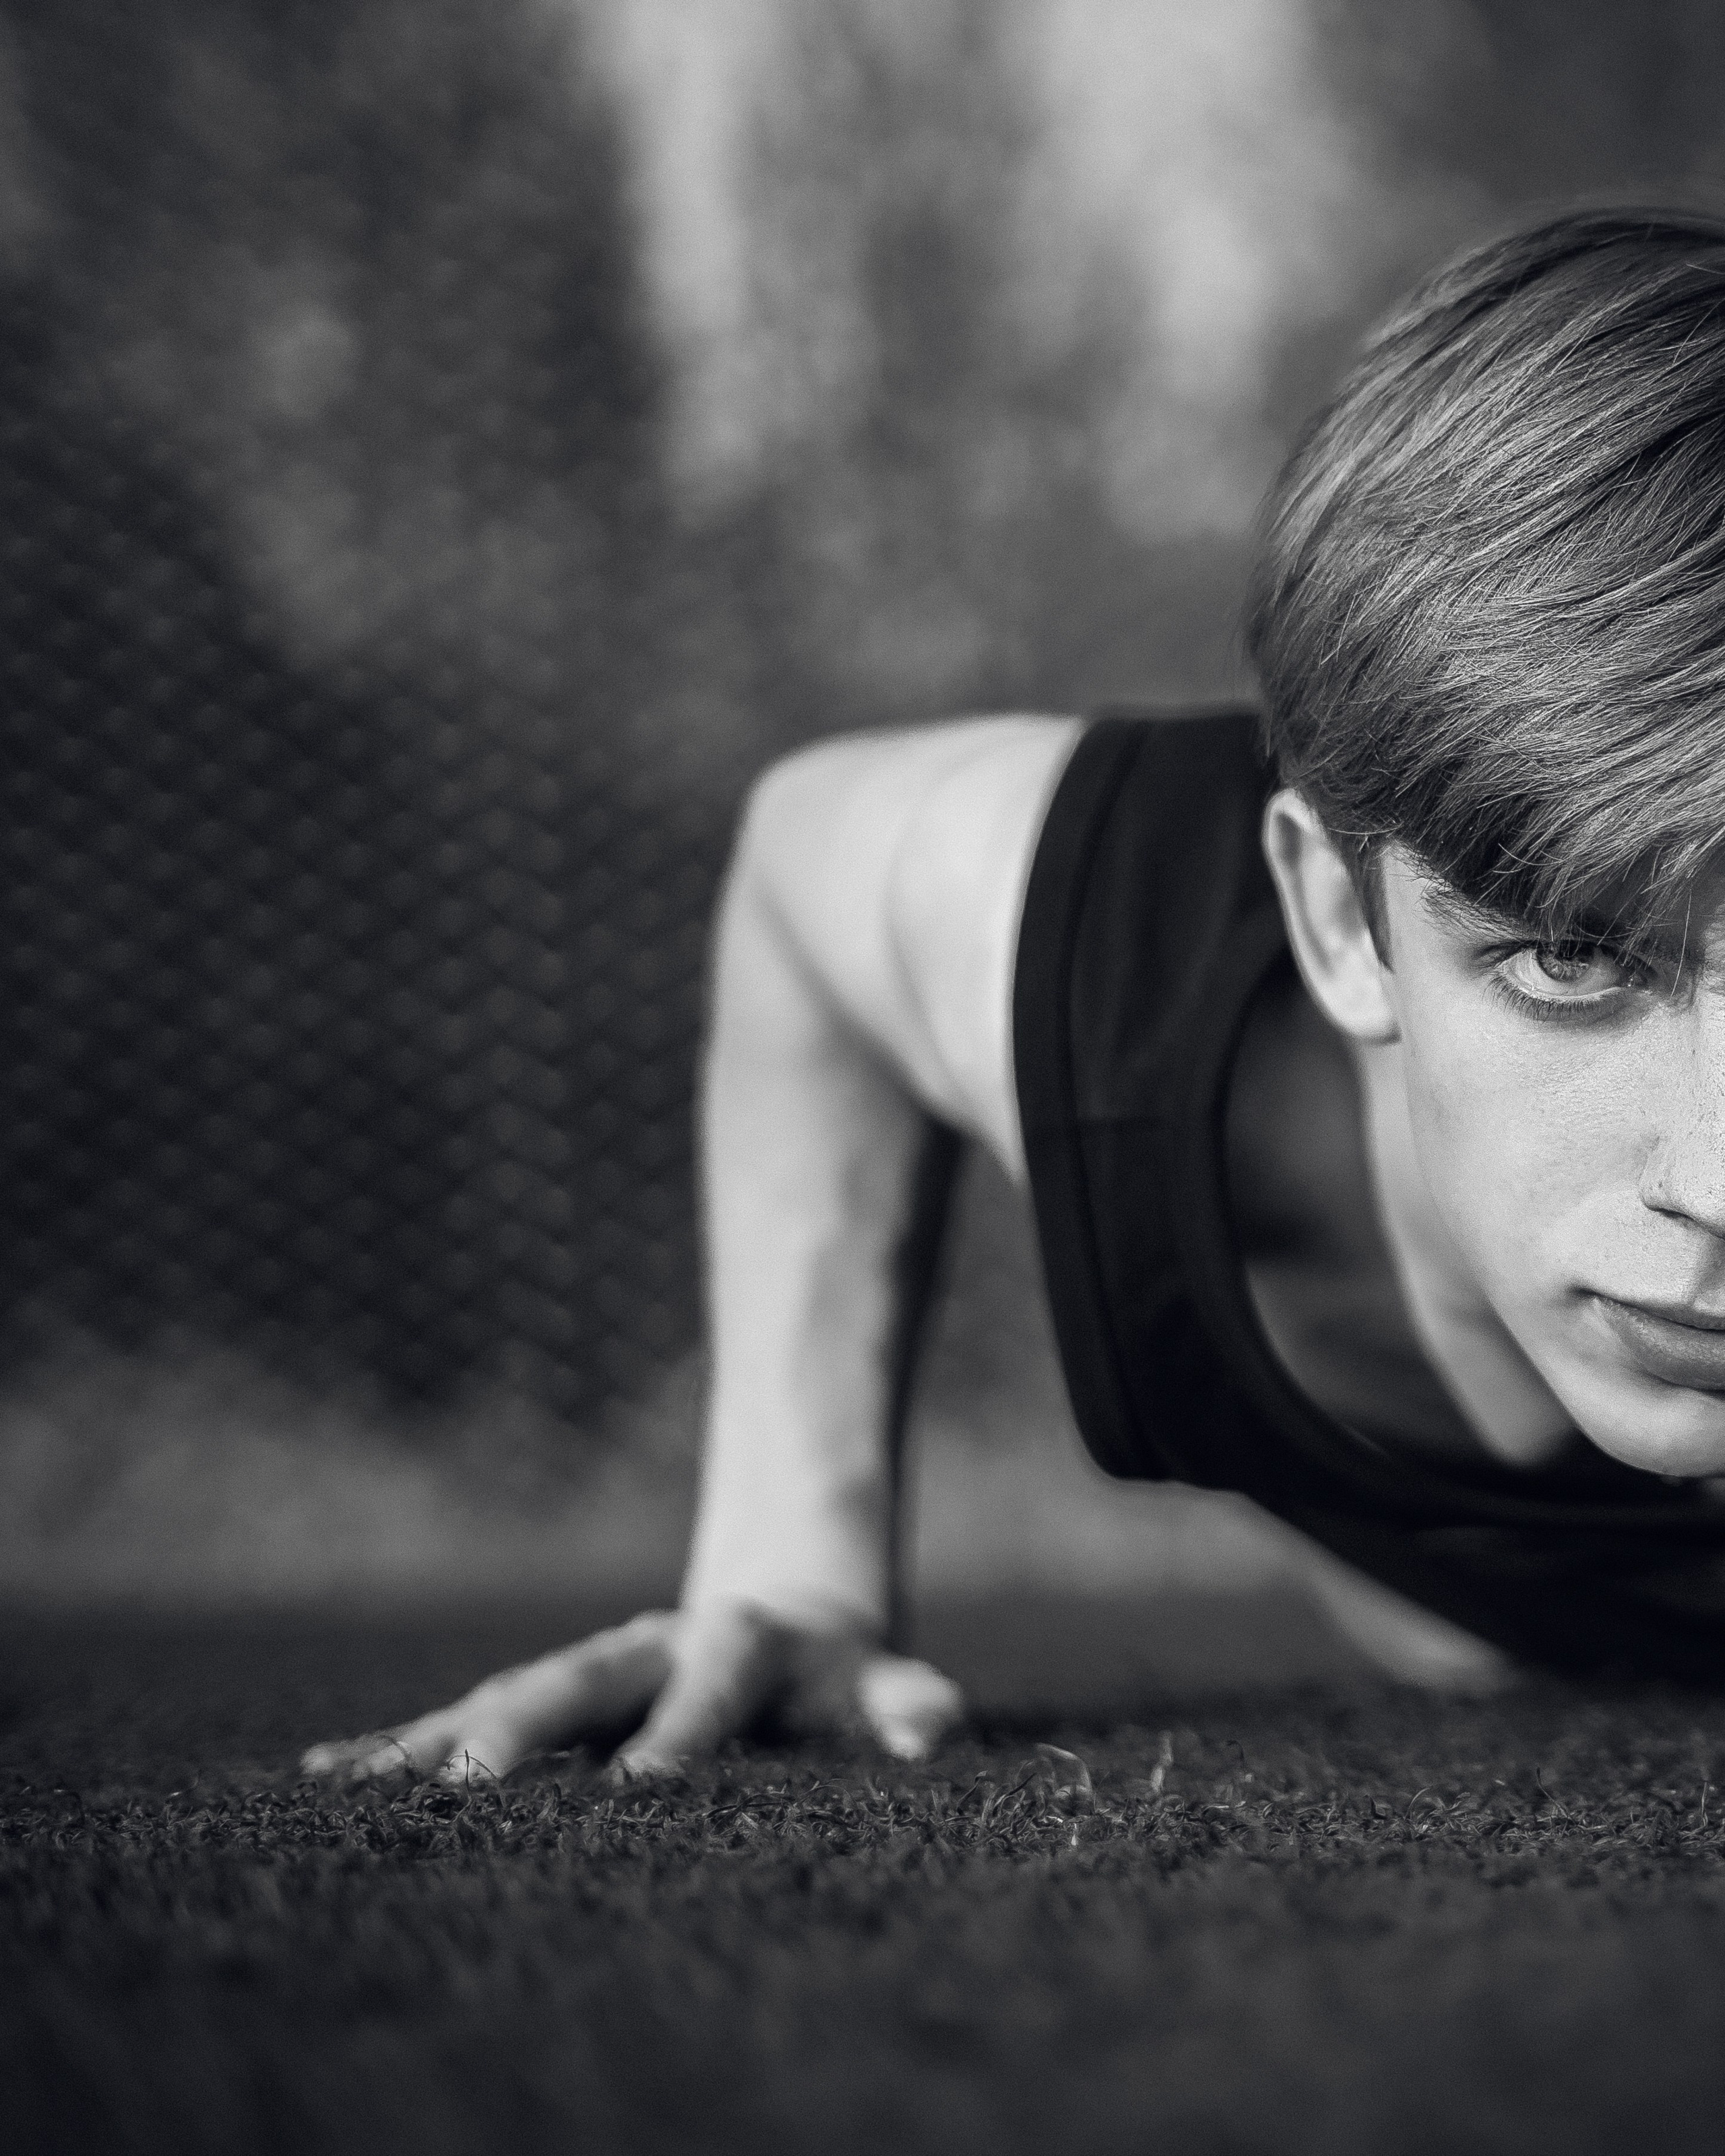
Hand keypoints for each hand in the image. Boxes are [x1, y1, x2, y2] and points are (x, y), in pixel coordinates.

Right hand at [298, 1602, 964, 1785]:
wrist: (776, 1606)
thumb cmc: (835, 1675)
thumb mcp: (879, 1681)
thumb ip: (906, 1703)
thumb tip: (934, 1726)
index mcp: (730, 1646)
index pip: (707, 1692)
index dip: (679, 1737)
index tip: (642, 1790)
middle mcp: (642, 1651)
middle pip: (578, 1680)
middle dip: (527, 1726)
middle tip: (474, 1778)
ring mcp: (584, 1671)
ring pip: (502, 1698)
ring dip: (436, 1739)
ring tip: (356, 1781)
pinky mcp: (540, 1698)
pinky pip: (461, 1719)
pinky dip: (398, 1744)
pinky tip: (325, 1776)